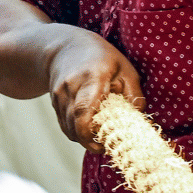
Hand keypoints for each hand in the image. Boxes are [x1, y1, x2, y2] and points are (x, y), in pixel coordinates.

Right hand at [46, 29, 143, 152]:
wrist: (65, 46)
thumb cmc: (100, 56)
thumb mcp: (124, 68)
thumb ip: (134, 93)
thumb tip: (138, 118)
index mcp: (91, 77)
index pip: (83, 110)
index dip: (90, 133)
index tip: (104, 145)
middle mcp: (70, 87)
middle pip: (74, 125)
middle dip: (89, 142)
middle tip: (106, 146)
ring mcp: (58, 95)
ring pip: (68, 129)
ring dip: (83, 139)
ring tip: (99, 137)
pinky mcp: (54, 102)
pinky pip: (64, 125)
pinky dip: (76, 132)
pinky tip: (89, 129)